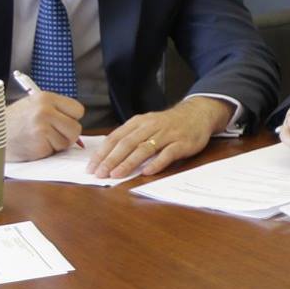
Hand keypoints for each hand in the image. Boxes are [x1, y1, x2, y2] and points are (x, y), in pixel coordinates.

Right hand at [6, 92, 83, 160]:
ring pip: (67, 141)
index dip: (71, 118)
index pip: (78, 110)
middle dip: (67, 135)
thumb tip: (75, 122)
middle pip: (76, 128)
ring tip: (39, 139)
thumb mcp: (33, 105)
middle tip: (52, 135)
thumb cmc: (13, 120)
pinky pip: (54, 151)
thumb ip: (55, 110)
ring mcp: (42, 128)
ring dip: (56, 144)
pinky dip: (47, 151)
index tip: (61, 122)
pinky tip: (32, 145)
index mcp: (46, 97)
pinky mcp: (38, 144)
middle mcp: (45, 111)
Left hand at [88, 96, 227, 178]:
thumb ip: (130, 137)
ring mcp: (167, 134)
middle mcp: (151, 126)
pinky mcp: (182, 143)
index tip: (91, 167)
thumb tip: (108, 156)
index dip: (102, 153)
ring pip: (144, 149)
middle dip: (111, 159)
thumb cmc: (168, 123)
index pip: (115, 137)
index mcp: (139, 122)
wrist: (198, 114)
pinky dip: (157, 163)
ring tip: (116, 175)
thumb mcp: (147, 124)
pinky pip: (168, 154)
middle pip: (127, 143)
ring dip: (128, 163)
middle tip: (100, 174)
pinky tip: (147, 172)